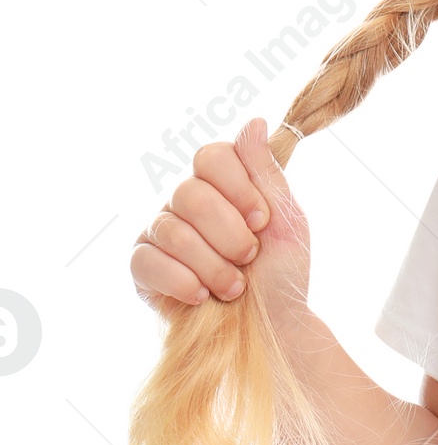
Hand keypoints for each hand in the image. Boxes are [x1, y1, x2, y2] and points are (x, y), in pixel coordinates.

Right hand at [130, 117, 311, 325]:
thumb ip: (266, 172)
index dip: (239, 189)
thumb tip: (256, 122)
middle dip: (230, 234)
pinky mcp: (142, 266)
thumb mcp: (287, 219)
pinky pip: (147, 261)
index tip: (262, 220)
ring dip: (214, 266)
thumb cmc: (282, 270)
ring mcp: (160, 231)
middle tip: (251, 257)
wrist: (271, 323)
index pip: (212, 156)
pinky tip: (202, 295)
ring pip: (173, 230)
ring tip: (236, 286)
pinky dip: (183, 282)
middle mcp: (185, 200)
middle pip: (191, 193)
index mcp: (222, 183)